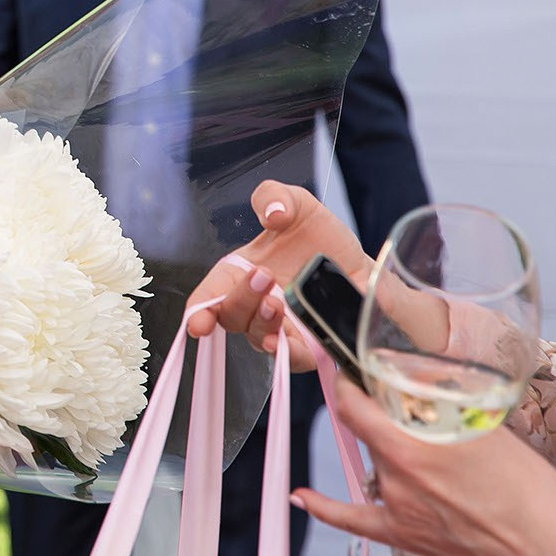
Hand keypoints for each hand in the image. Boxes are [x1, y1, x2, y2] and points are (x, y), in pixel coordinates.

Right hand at [185, 181, 371, 364]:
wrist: (358, 261)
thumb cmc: (319, 236)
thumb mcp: (296, 203)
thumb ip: (274, 197)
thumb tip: (272, 215)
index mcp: (239, 273)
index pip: (209, 294)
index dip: (199, 310)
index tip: (197, 322)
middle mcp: (253, 305)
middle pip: (230, 316)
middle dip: (240, 301)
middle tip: (263, 276)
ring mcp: (279, 328)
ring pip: (257, 338)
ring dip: (261, 324)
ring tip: (276, 302)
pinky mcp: (308, 345)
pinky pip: (292, 358)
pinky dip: (286, 353)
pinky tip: (284, 342)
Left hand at [292, 375, 555, 555]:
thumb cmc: (532, 495)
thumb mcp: (491, 431)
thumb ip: (451, 408)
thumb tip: (428, 387)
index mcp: (412, 445)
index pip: (355, 403)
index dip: (346, 382)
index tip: (348, 370)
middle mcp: (396, 474)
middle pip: (369, 431)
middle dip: (382, 415)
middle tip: (400, 406)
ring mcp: (396, 507)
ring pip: (376, 466)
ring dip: (392, 455)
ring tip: (435, 461)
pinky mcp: (403, 535)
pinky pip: (353, 519)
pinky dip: (324, 507)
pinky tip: (301, 496)